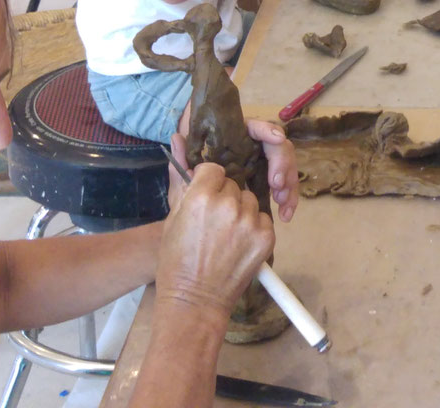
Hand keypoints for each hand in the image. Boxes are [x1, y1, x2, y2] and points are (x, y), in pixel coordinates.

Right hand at [155, 161, 275, 314]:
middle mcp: (229, 205)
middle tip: (213, 222)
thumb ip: (181, 180)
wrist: (195, 300)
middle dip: (224, 197)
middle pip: (233, 184)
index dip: (208, 182)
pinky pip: (262, 218)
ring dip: (241, 211)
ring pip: (250, 200)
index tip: (204, 197)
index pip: (214, 169)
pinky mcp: (266, 236)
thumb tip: (177, 138)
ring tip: (226, 234)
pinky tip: (238, 244)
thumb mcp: (172, 218)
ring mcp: (250, 221)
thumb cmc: (176, 261)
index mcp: (201, 196)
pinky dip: (253, 227)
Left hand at [170, 112, 297, 221]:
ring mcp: (262, 166)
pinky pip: (284, 187)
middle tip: (276, 184)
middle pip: (276, 147)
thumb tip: (176, 137)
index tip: (276, 138)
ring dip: (289, 183)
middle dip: (282, 163)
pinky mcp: (269, 184)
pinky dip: (288, 199)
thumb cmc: (192, 196)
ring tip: (282, 202)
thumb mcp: (185, 182)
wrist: (199, 224)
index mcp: (234, 140)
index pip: (254, 128)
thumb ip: (182, 161)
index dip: (267, 129)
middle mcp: (252, 149)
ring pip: (285, 166)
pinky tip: (285, 214)